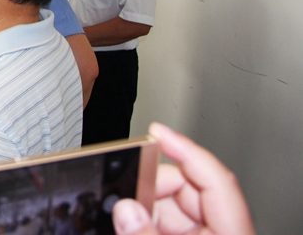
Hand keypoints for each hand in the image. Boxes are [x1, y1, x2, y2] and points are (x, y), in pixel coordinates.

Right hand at [112, 123, 254, 234]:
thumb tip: (126, 209)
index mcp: (232, 232)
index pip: (216, 178)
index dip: (185, 150)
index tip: (156, 131)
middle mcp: (221, 231)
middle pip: (186, 189)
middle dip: (149, 186)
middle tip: (123, 194)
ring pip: (170, 206)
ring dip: (143, 205)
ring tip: (123, 216)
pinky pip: (166, 222)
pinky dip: (147, 219)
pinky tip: (131, 226)